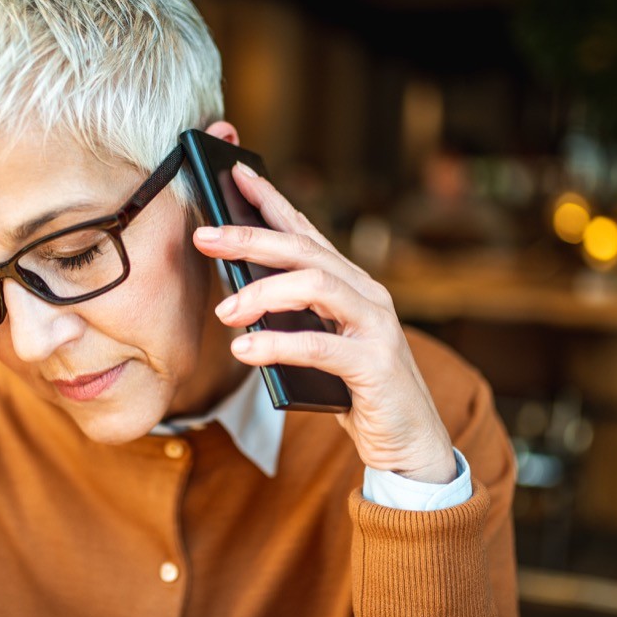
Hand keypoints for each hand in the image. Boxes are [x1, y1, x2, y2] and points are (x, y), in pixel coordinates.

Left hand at [192, 163, 454, 483]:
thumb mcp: (321, 346)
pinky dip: (276, 344)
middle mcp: (368, 295)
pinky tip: (243, 349)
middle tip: (205, 237)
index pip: (307, 232)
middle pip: (304, 250)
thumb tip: (236, 297)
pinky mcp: (375, 365)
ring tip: (224, 312)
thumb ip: (294, 318)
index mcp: (353, 286)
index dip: (272, 201)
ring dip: (261, 293)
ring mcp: (376, 326)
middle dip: (251, 239)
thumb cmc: (357, 392)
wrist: (410, 442)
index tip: (236, 174)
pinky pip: (319, 346)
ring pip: (315, 285)